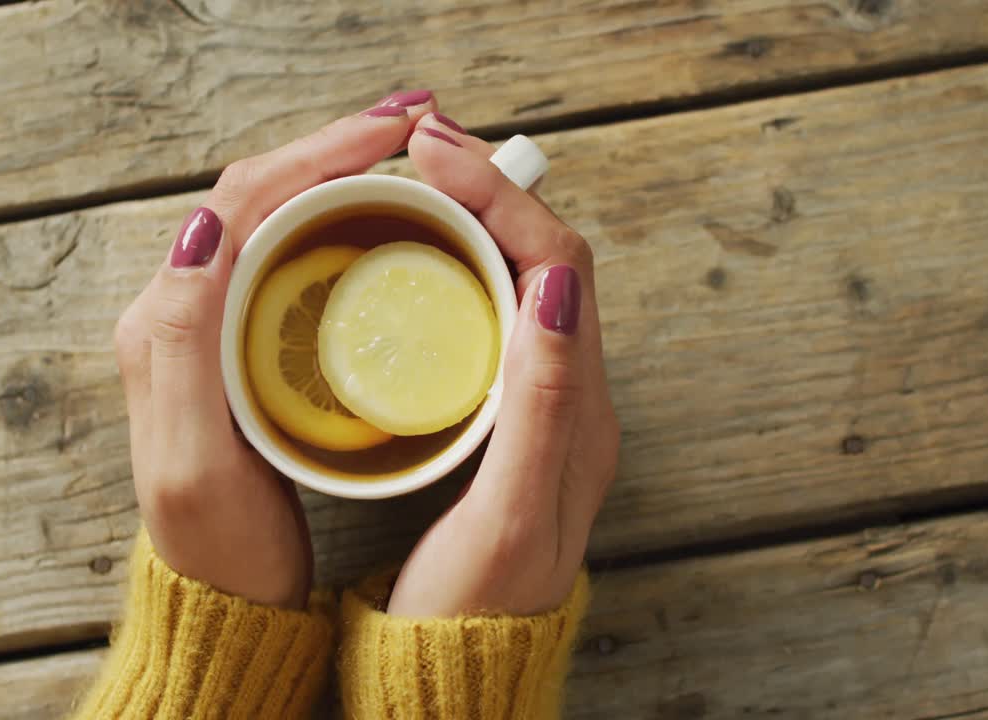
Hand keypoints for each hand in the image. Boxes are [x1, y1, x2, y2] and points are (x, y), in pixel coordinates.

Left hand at [113, 93, 438, 608]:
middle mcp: (184, 310)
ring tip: (409, 155)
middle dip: (335, 145)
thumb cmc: (215, 546)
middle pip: (260, 194)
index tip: (390, 134)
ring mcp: (219, 326)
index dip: (314, 154)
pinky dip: (343, 222)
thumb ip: (183, 343)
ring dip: (340, 175)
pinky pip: (296, 259)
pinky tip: (389, 221)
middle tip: (414, 122)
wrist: (224, 604)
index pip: (238, 202)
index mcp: (165, 322)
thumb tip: (204, 225)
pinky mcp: (252, 350)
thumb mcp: (193, 458)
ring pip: (280, 219)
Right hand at [387, 115, 619, 616]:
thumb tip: (559, 285)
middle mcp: (570, 396)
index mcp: (579, 409)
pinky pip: (487, 314)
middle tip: (418, 144)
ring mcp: (536, 404)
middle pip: (543, 256)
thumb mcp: (511, 512)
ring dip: (471, 218)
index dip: (499, 196)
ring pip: (515, 279)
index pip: (558, 264)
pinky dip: (452, 266)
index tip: (432, 152)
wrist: (462, 671)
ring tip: (411, 181)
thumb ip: (543, 406)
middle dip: (486, 186)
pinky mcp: (501, 418)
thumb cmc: (480, 607)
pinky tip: (408, 260)